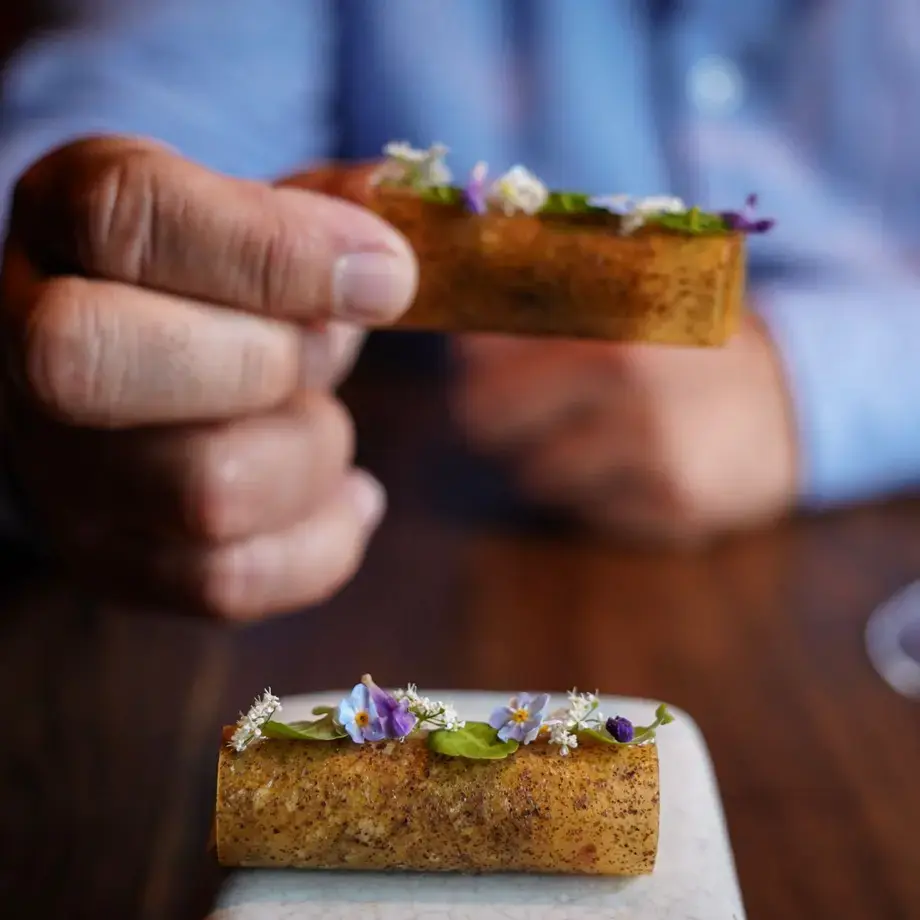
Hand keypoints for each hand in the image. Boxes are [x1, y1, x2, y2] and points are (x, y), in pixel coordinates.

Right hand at [0, 137, 417, 617]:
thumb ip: (328, 209)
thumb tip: (399, 233)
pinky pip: (227, 583)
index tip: (389, 276)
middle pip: (107, 364)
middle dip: (269, 362)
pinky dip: (323, 542)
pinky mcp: (111, 559)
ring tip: (321, 420)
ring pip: (203, 491)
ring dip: (312, 453)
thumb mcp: (259, 214)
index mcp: (68, 221)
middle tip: (323, 350)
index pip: (127, 219)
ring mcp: (61, 470)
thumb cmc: (216, 285)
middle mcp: (30, 347)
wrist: (142, 370)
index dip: (276, 252)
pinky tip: (349, 497)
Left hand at [451, 315, 797, 543]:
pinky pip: (586, 511)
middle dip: (500, 416)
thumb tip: (447, 320)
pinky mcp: (672, 499)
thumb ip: (535, 292)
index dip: (476, 358)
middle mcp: (623, 363)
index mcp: (601, 296)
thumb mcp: (621, 293)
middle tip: (540, 407)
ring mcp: (649, 437)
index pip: (475, 342)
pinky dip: (604, 496)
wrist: (794, 400)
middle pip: (481, 415)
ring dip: (556, 460)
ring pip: (532, 473)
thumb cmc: (683, 345)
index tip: (492, 360)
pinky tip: (645, 466)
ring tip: (610, 434)